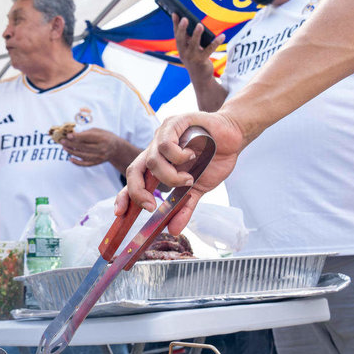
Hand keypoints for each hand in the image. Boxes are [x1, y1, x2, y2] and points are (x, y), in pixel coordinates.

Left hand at [60, 128, 123, 166]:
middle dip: (71, 144)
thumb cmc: (105, 136)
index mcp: (103, 138)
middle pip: (84, 147)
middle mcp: (102, 148)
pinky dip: (77, 162)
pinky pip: (86, 164)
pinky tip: (70, 158)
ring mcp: (100, 157)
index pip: (88, 138)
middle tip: (62, 141)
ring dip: (72, 152)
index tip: (68, 135)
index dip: (77, 137)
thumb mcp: (98, 131)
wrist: (116, 148)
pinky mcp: (98, 162)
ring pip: (83, 156)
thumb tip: (72, 135)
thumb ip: (86, 133)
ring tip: (64, 147)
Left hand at [115, 111, 245, 234]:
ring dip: (170, 176)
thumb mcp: (198, 189)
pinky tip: (192, 155)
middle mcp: (156, 149)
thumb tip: (174, 230)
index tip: (119, 213)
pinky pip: (166, 144)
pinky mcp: (174, 123)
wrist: (233, 135)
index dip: (124, 196)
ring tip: (189, 178)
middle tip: (150, 206)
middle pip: (133, 170)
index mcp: (158, 164)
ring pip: (152, 161)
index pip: (135, 180)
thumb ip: (184, 207)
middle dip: (137, 191)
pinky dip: (178, 157)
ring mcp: (163, 135)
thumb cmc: (214, 159)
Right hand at [173, 14, 222, 76]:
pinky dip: (216, 42)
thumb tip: (195, 24)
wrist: (200, 78)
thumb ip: (190, 39)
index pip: (176, 34)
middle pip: (181, 39)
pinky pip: (209, 50)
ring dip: (197, 34)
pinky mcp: (201, 61)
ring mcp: (192, 57)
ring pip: (194, 44)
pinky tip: (222, 36)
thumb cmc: (195, 60)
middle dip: (182, 28)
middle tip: (185, 18)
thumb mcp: (190, 50)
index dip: (175, 24)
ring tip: (200, 25)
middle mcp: (184, 53)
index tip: (175, 13)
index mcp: (180, 48)